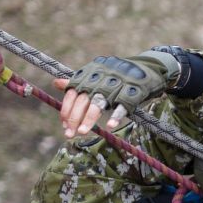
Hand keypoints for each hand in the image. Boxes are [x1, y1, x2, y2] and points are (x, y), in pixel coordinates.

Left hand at [53, 50, 181, 138]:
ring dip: (89, 119)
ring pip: (98, 104)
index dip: (67, 110)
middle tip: (69, 134)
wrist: (147, 67)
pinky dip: (116, 116)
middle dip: (74, 118)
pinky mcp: (132, 92)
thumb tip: (55, 83)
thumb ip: (77, 81)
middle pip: (83, 100)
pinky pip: (122, 106)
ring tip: (82, 132)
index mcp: (90, 74)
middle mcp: (101, 79)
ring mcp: (116, 85)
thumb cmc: (117, 74)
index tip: (63, 124)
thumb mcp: (96, 74)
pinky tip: (109, 127)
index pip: (73, 94)